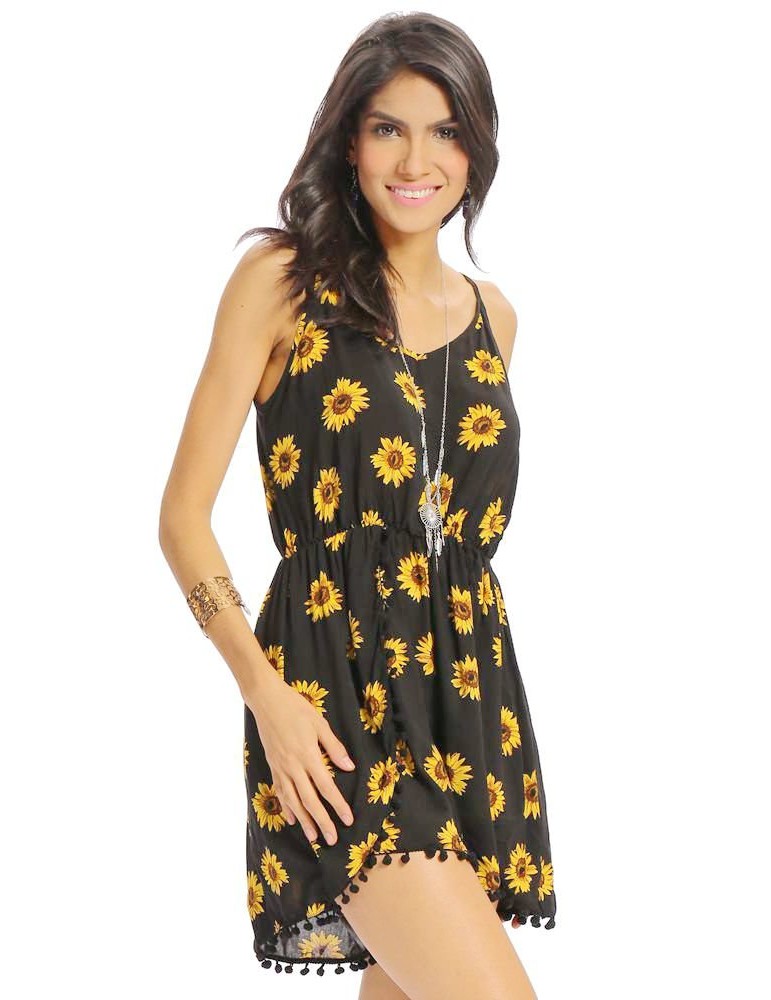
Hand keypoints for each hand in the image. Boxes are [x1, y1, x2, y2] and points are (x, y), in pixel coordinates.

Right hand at [245, 672, 356, 845]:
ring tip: (313, 837)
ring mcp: (280, 768)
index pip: (326, 786)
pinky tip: (291, 818)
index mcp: (307, 755)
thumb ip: (334, 747)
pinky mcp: (272, 765)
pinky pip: (280, 791)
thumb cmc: (295, 708)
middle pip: (309, 800)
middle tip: (331, 840)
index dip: (337, 805)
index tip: (348, 820)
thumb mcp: (319, 723)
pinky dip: (286, 807)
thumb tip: (349, 766)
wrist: (266, 700)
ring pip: (293, 800)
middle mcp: (293, 766)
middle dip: (322, 821)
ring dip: (304, 820)